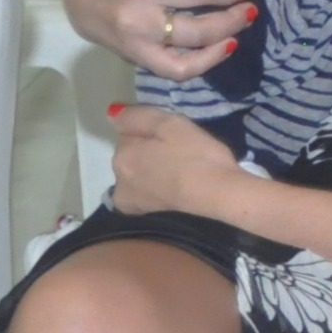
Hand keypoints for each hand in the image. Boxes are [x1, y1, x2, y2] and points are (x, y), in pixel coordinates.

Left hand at [107, 103, 248, 217]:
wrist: (219, 197)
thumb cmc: (197, 157)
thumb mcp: (170, 123)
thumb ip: (137, 117)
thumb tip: (111, 114)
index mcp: (122, 156)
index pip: (130, 134)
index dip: (152, 132)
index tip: (174, 138)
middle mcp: (118, 182)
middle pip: (132, 156)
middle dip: (148, 153)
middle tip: (180, 154)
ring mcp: (130, 204)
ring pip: (139, 176)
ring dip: (152, 172)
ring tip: (181, 173)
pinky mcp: (144, 218)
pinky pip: (146, 194)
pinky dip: (156, 190)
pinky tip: (175, 191)